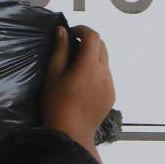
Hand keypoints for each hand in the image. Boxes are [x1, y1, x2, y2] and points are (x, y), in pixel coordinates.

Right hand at [40, 25, 114, 148]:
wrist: (71, 134)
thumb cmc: (57, 104)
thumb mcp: (53, 75)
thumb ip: (60, 50)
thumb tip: (62, 31)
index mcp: (89, 65)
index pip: (93, 36)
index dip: (82, 30)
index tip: (70, 33)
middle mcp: (104, 72)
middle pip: (101, 46)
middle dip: (88, 41)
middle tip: (71, 47)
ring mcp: (110, 84)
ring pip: (104, 61)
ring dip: (92, 57)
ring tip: (75, 68)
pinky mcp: (111, 95)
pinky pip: (106, 76)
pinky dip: (96, 72)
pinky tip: (82, 84)